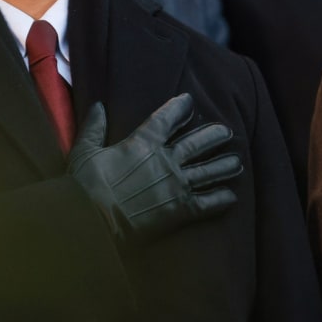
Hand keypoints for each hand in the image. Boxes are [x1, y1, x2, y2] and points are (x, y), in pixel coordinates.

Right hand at [68, 93, 241, 243]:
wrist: (92, 220)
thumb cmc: (85, 184)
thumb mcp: (84, 150)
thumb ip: (94, 127)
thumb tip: (98, 105)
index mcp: (143, 142)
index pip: (167, 118)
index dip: (181, 107)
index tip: (190, 101)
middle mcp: (166, 160)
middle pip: (198, 143)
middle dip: (214, 135)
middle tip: (226, 132)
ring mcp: (177, 185)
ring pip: (209, 171)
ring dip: (225, 166)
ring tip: (236, 162)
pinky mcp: (181, 210)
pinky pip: (209, 203)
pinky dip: (222, 199)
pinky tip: (231, 196)